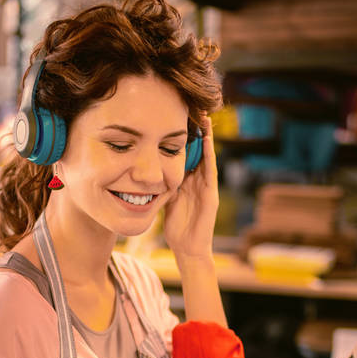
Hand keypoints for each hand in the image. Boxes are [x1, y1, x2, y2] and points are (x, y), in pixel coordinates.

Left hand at [162, 115, 218, 262]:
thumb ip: (161, 186)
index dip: (183, 137)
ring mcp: (206, 187)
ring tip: (204, 116)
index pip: (186, 155)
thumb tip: (145, 174)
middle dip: (197, 131)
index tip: (177, 118)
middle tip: (195, 108)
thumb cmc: (177, 228)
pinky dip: (209, 154)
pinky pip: (210, 171)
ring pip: (207, 156)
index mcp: (187, 182)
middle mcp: (198, 181)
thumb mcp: (165, 201)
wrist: (188, 249)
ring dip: (207, 137)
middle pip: (198, 150)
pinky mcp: (211, 195)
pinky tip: (207, 139)